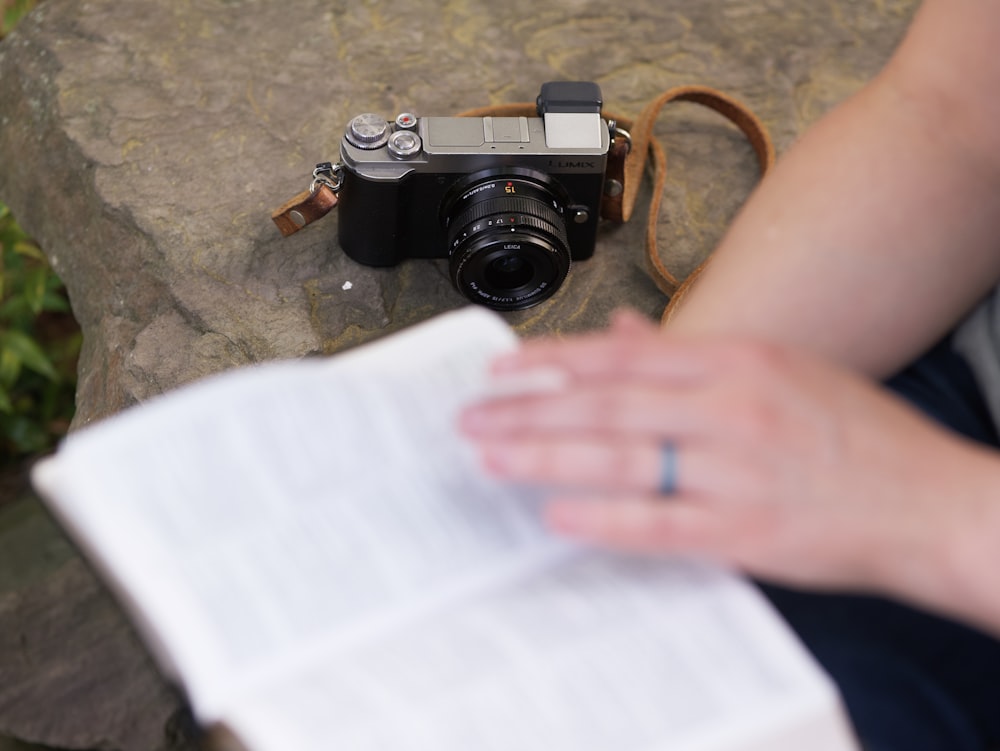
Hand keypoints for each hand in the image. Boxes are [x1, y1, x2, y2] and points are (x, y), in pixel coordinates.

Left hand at [461, 310, 999, 604]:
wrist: (933, 501)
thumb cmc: (857, 436)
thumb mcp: (780, 371)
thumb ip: (693, 356)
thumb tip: (624, 335)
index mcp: (739, 361)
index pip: (623, 355)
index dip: (552, 361)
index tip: (500, 368)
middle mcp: (732, 407)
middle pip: (607, 403)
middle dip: (529, 409)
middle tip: (472, 418)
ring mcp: (739, 470)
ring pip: (622, 457)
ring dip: (547, 456)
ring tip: (491, 456)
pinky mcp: (747, 532)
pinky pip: (660, 523)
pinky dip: (604, 518)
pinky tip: (557, 513)